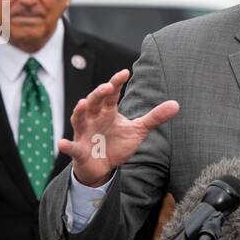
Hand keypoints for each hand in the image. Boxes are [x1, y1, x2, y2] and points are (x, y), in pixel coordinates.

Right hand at [58, 69, 178, 186]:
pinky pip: (72, 147)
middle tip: (107, 87)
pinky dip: (67, 145)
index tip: (125, 72)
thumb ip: (155, 117)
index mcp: (108, 112)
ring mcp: (84, 133)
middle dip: (99, 94)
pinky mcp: (79, 150)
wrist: (103, 166)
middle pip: (94, 102)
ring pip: (79, 119)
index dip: (116, 83)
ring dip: (79, 111)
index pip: (112, 94)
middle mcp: (94, 118)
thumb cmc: (117, 144)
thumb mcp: (138, 130)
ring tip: (82, 104)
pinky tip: (63, 143)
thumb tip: (176, 104)